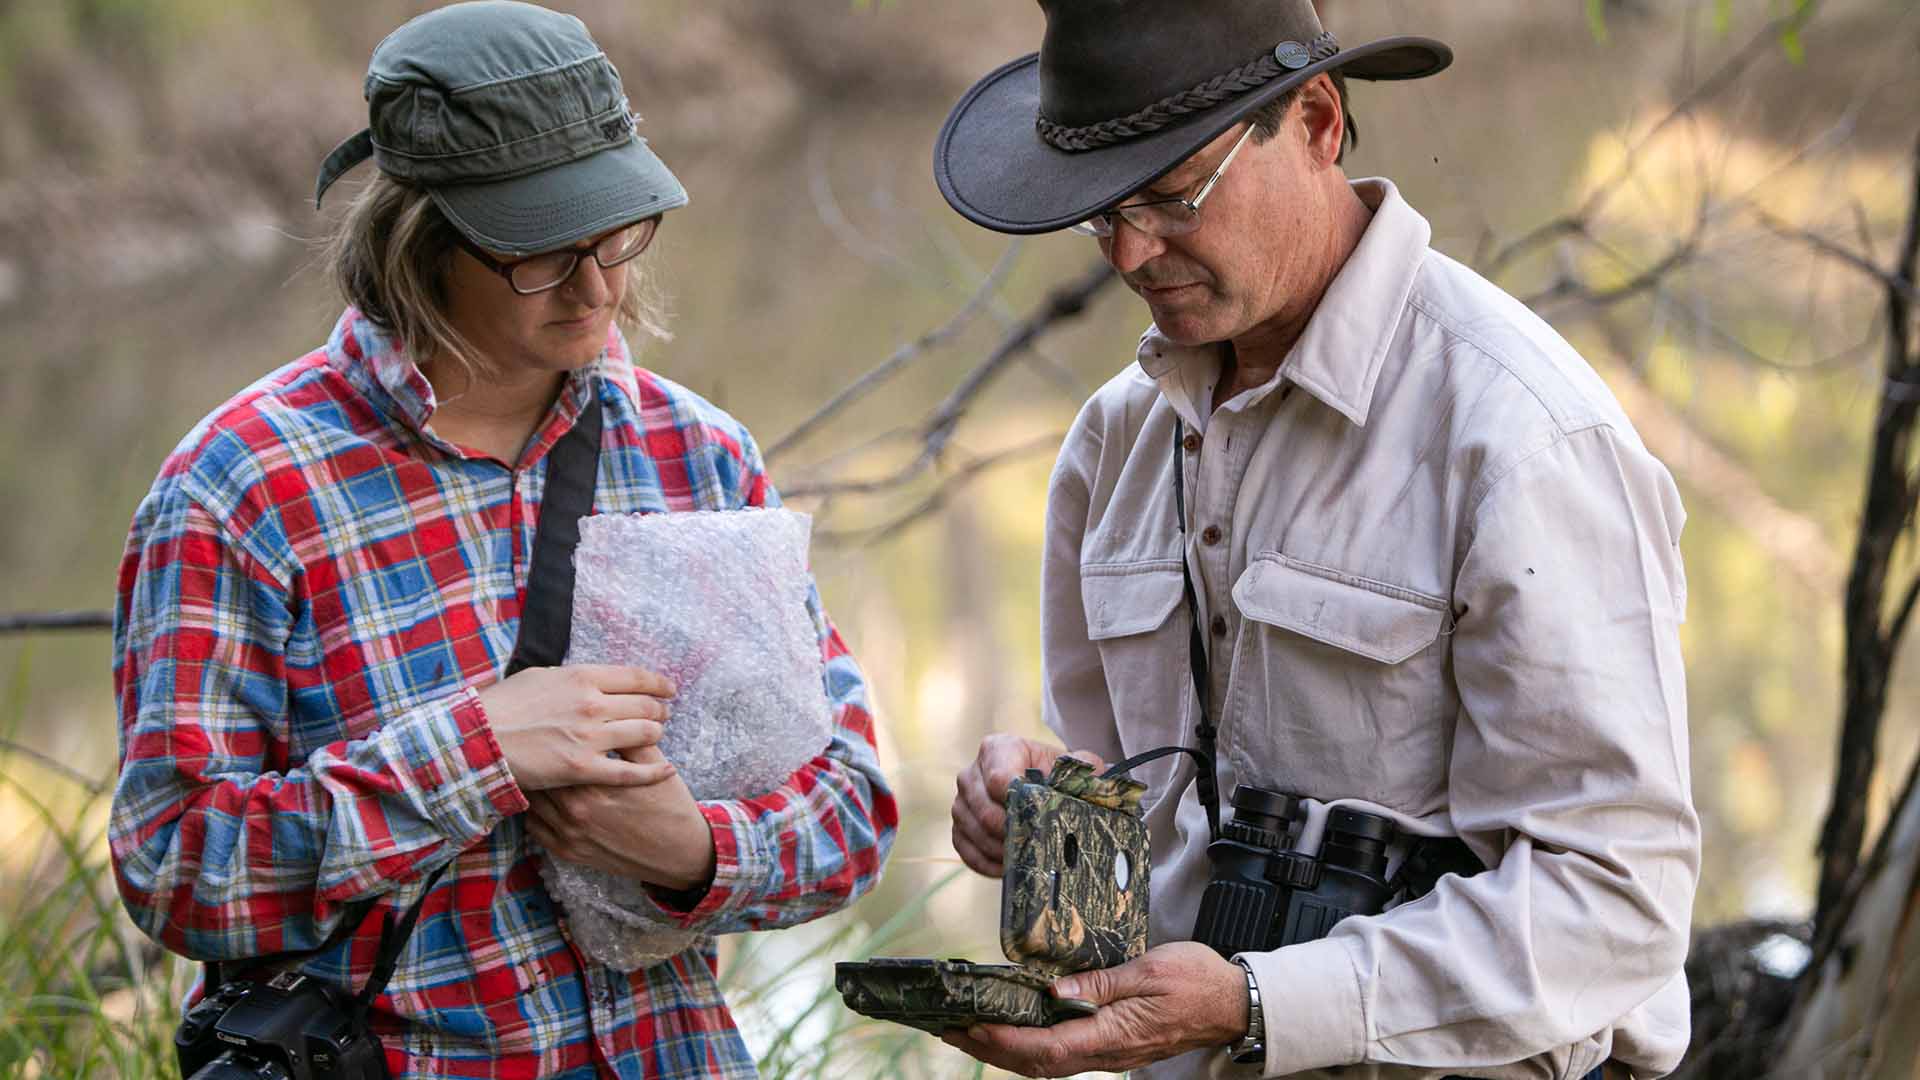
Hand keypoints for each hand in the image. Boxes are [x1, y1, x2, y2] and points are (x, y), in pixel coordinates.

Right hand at [478, 665, 675, 791]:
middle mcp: (592, 704)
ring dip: (656, 735)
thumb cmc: (502, 706)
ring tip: (656, 737)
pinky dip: (654, 770)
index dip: (659, 683)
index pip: (636, 677)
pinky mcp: (584, 769)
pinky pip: (631, 771)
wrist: (477, 739)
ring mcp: (590, 737)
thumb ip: (573, 680)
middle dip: (660, 710)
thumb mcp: (540, 677)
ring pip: (645, 734)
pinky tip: (667, 769)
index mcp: (582, 677)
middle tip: (663, 715)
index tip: (669, 689)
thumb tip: (592, 680)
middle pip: (646, 705)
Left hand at [525, 745, 716, 891]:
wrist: (677, 853)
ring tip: (539, 767)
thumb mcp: (655, 767)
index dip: (556, 738)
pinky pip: (536, 828)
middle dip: (542, 759)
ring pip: (535, 802)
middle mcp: (576, 811)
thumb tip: (614, 710)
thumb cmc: (668, 807)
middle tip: (542, 743)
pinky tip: (542, 798)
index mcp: (596, 785)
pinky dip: (534, 812)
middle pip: (542, 777)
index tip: (555, 728)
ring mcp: (568, 834)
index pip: (560, 754)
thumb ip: (632, 738)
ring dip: (535, 784)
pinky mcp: (567, 851)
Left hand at [940, 942, 1248, 1076]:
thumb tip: (1054, 989)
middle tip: (948, 1030)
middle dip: (990, 1049)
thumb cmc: (1195, 982)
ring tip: (968, 1033)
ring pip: (1045, 1063)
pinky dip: (1029, 1047)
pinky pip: (1061, 1055)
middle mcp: (1105, 1053)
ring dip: (1004, 1051)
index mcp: (1112, 1035)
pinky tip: (1013, 1034)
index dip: (1005, 1041)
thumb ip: (1100, 983)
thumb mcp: (1148, 971)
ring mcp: (1109, 1054)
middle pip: (1036, 1063)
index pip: (1046, 1047)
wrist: (1232, 1005)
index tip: (972, 1027)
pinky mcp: (1112, 1047)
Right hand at [951, 734, 1104, 877]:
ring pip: (974, 832)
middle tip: (1037, 846)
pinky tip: (1009, 868)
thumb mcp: (1074, 764)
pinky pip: (966, 851)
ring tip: (1026, 858)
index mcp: (997, 749)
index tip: (1039, 818)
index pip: (999, 778)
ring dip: (1001, 851)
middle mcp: (972, 773)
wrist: (1040, 785)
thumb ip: (1085, 766)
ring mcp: (961, 802)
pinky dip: (988, 864)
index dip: (1018, 802)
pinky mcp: (958, 828)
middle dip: (1013, 832)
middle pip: (985, 810)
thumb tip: (1094, 777)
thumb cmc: (1055, 774)